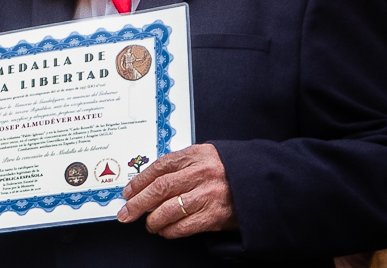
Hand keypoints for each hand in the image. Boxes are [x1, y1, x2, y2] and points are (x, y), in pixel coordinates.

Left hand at [117, 143, 237, 237]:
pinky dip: (170, 231)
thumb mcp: (206, 156)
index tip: (127, 191)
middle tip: (125, 212)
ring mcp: (208, 194)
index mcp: (196, 154)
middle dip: (138, 203)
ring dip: (152, 220)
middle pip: (159, 188)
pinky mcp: (215, 215)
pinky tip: (165, 230)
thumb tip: (150, 181)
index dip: (139, 181)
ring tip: (148, 224)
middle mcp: (201, 173)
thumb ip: (182, 164)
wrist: (261, 183)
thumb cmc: (229, 170)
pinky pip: (184, 226)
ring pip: (168, 209)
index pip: (159, 166)